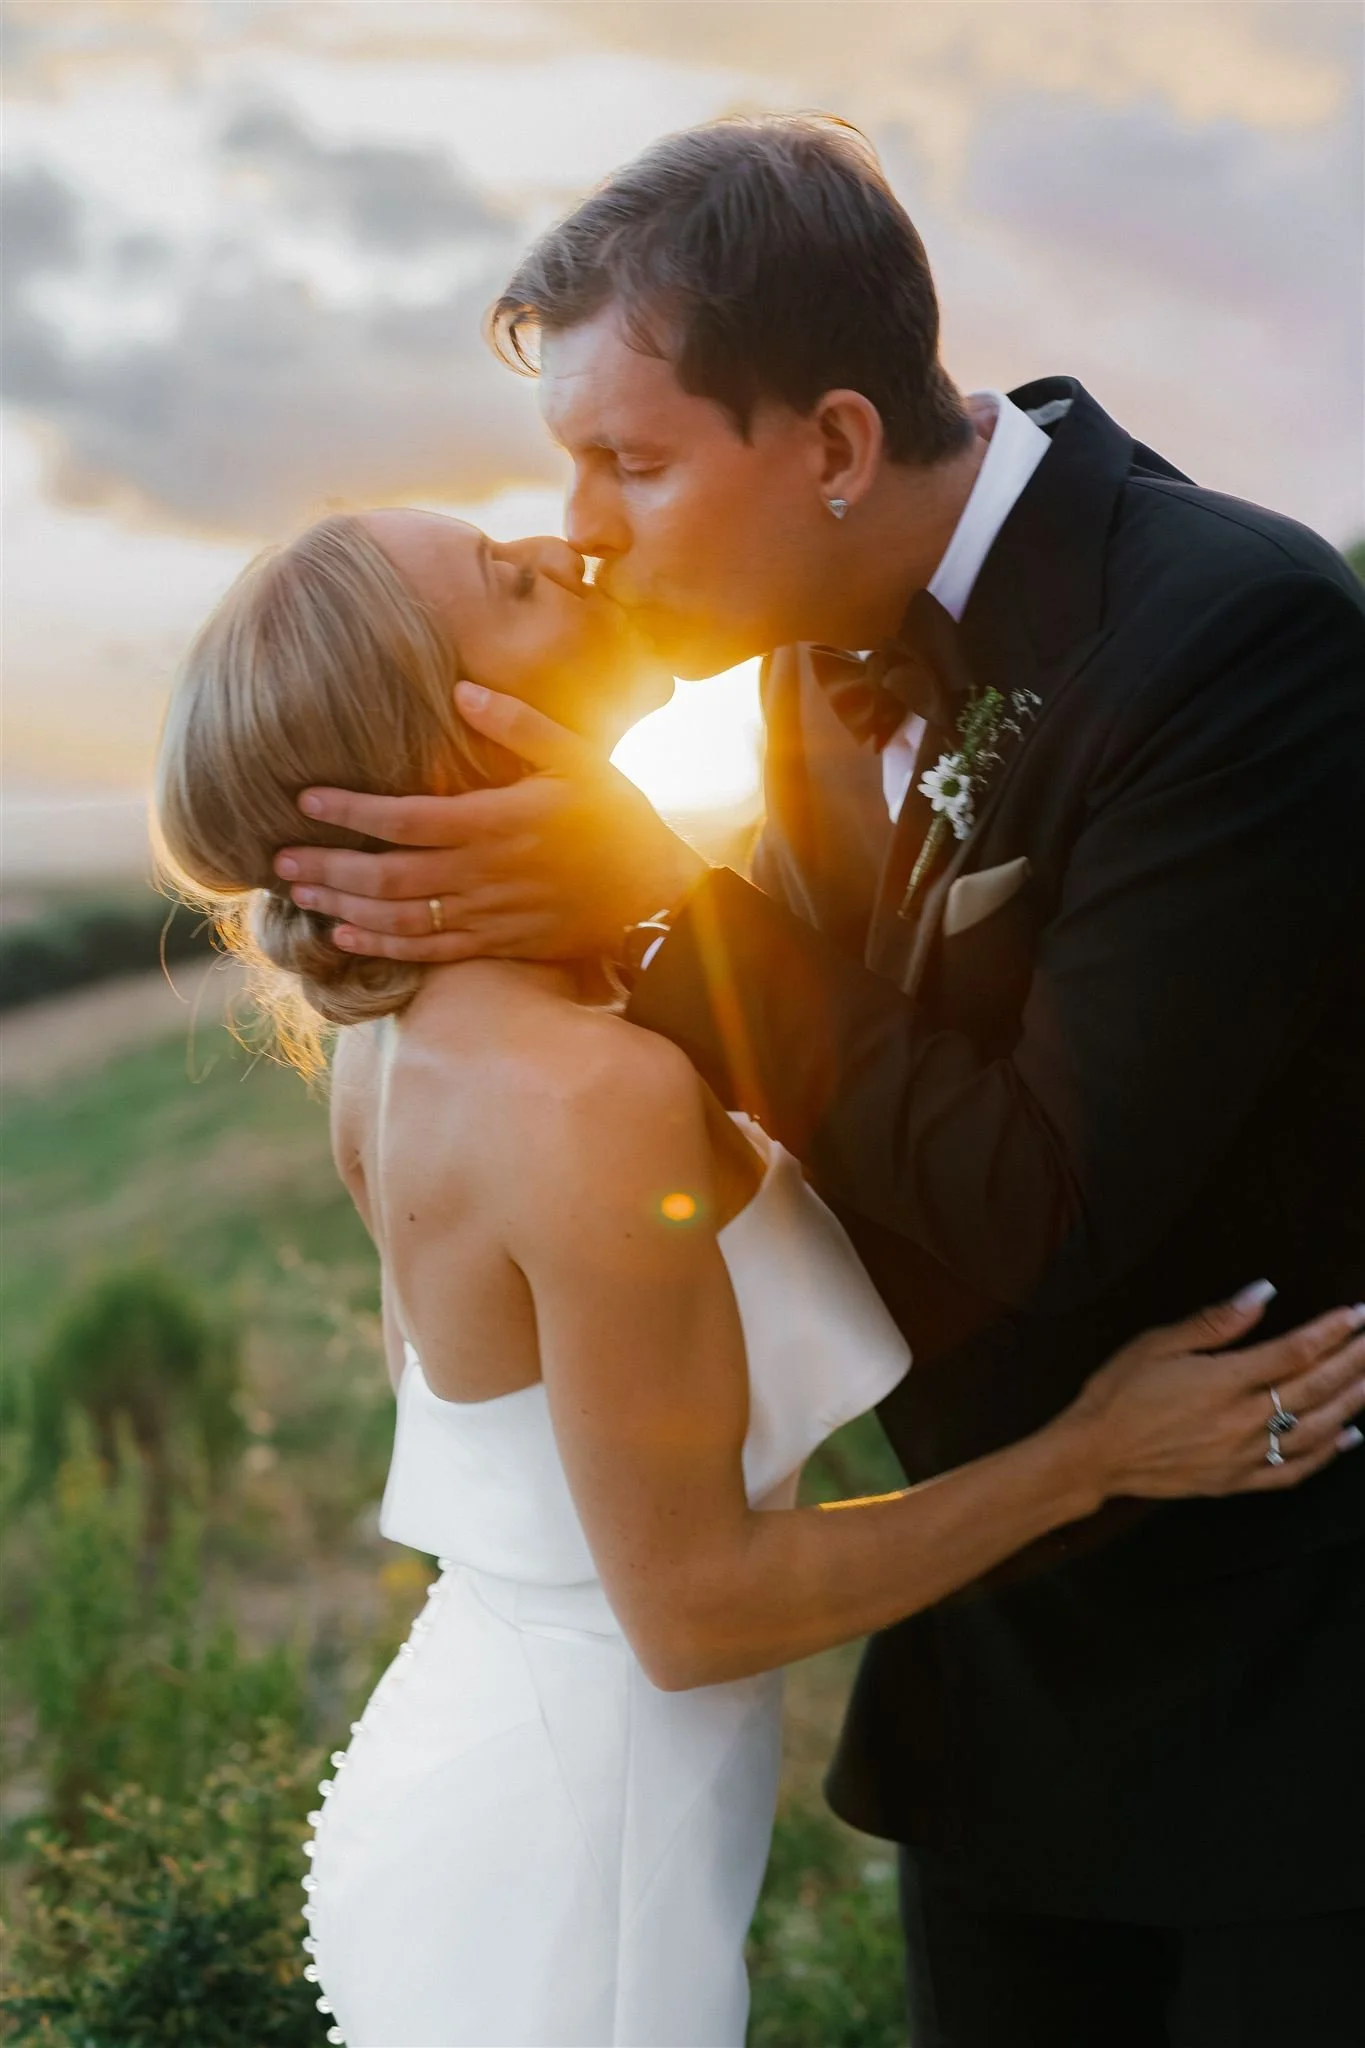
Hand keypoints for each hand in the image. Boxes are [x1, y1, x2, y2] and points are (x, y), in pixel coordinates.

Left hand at [274, 684, 706, 963]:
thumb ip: (519, 724)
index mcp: (500, 821)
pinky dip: (383, 946)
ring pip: (401, 917)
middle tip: (277, 858)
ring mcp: (490, 914)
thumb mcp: (579, 756)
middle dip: (328, 867)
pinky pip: (430, 951)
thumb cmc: (617, 816)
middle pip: (388, 875)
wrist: (657, 894)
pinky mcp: (499, 944)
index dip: (351, 810)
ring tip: (298, 893)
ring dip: (343, 907)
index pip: (407, 818)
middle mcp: (487, 873)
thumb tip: (460, 688)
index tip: (304, 798)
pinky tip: (344, 937)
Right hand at [1064, 1291, 1364, 1499]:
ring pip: (1315, 1430)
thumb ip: (1215, 1322)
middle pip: (1314, 1389)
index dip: (1330, 1331)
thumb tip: (1262, 1293)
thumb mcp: (1156, 1344)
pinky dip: (1328, 1455)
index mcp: (1222, 1381)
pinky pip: (1294, 1470)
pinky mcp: (1237, 1481)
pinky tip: (1350, 1437)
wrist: (1092, 1454)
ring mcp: (1243, 1455)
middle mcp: (1241, 1421)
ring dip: (1351, 1403)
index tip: (1356, 1314)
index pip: (1293, 1352)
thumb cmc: (1118, 1392)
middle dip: (1353, 1361)